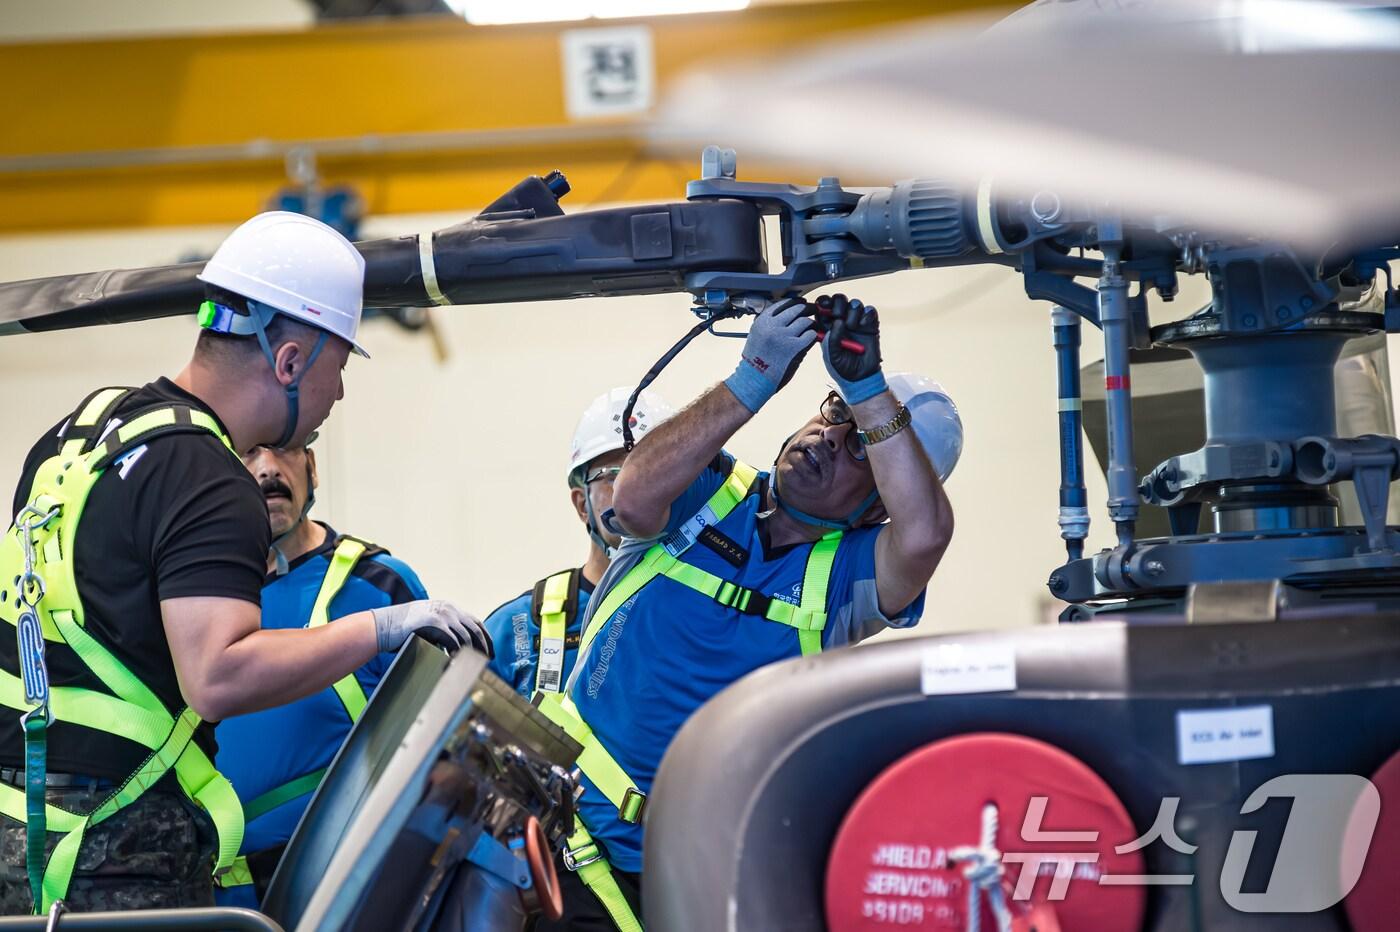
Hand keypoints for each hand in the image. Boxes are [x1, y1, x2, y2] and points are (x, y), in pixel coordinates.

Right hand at [372, 600, 492, 656]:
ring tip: (474, 664)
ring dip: (471, 651)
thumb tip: (462, 648)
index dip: (485, 637)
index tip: (490, 651)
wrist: (385, 625)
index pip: (475, 622)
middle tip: (487, 660)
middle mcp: (449, 609)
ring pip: (466, 635)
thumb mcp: (430, 625)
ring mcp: (441, 614)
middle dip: (484, 645)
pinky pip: (452, 639)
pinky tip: (458, 660)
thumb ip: (446, 631)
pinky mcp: (434, 623)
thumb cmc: (407, 629)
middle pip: (474, 628)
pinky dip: (457, 651)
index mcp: (450, 608)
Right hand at [723, 296, 817, 412]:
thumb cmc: (756, 359)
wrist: (754, 378)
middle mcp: (773, 325)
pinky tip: (810, 338)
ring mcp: (785, 336)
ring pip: (806, 321)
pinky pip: (810, 335)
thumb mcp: (756, 334)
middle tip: (812, 310)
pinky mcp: (795, 347)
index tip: (801, 303)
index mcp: (763, 321)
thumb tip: (788, 313)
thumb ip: (769, 322)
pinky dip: (813, 335)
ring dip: (811, 323)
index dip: (795, 302)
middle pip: (797, 309)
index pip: (784, 303)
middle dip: (807, 309)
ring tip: (812, 327)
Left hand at [814, 294, 885, 403]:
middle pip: (839, 300)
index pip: (823, 307)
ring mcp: (857, 322)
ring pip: (854, 303)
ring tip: (852, 327)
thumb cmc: (843, 368)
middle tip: (838, 315)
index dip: (823, 303)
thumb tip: (838, 321)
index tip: (824, 308)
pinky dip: (866, 315)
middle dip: (838, 304)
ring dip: (852, 312)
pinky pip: (869, 310)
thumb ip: (832, 339)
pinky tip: (863, 326)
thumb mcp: (831, 355)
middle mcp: (842, 321)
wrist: (861, 377)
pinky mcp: (870, 324)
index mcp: (828, 326)